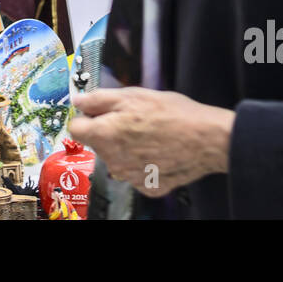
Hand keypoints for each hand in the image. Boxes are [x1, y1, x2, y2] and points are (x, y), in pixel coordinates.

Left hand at [68, 87, 233, 196]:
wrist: (206, 139)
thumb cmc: (171, 113)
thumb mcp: (133, 95)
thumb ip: (99, 99)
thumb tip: (78, 100)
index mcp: (104, 135)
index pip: (75, 128)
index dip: (87, 116)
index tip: (100, 111)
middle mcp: (112, 161)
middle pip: (98, 143)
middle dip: (109, 131)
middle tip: (134, 119)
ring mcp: (129, 177)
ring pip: (117, 159)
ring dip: (126, 148)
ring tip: (150, 134)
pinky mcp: (147, 187)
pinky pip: (136, 172)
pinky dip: (143, 163)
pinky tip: (158, 151)